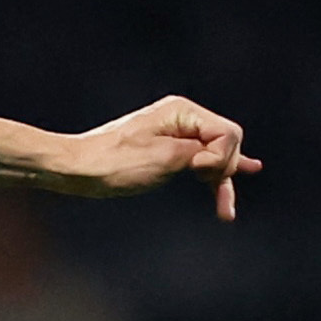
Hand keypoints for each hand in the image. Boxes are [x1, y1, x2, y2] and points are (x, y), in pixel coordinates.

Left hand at [47, 95, 258, 219]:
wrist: (74, 168)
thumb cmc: (113, 163)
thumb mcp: (164, 159)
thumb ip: (201, 155)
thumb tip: (223, 158)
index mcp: (181, 111)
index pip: (228, 133)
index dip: (222, 157)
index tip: (197, 172)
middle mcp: (182, 117)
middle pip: (225, 143)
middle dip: (222, 168)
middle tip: (198, 184)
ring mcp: (175, 133)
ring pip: (213, 156)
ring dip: (220, 180)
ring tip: (225, 209)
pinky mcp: (167, 150)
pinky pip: (199, 161)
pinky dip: (215, 173)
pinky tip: (246, 172)